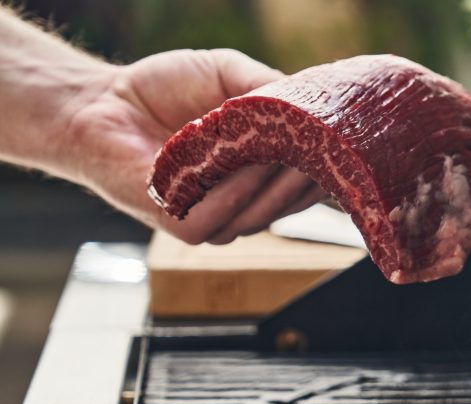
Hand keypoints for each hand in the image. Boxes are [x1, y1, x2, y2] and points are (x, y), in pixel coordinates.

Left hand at [65, 49, 324, 244]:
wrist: (100, 104)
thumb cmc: (163, 88)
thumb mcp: (230, 74)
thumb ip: (271, 89)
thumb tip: (308, 112)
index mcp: (261, 175)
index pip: (309, 184)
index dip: (326, 166)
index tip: (334, 143)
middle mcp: (244, 203)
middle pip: (292, 202)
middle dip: (303, 175)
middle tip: (307, 146)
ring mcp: (217, 219)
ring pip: (261, 215)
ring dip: (269, 183)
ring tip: (269, 151)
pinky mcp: (184, 226)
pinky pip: (221, 220)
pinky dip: (233, 192)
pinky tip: (235, 167)